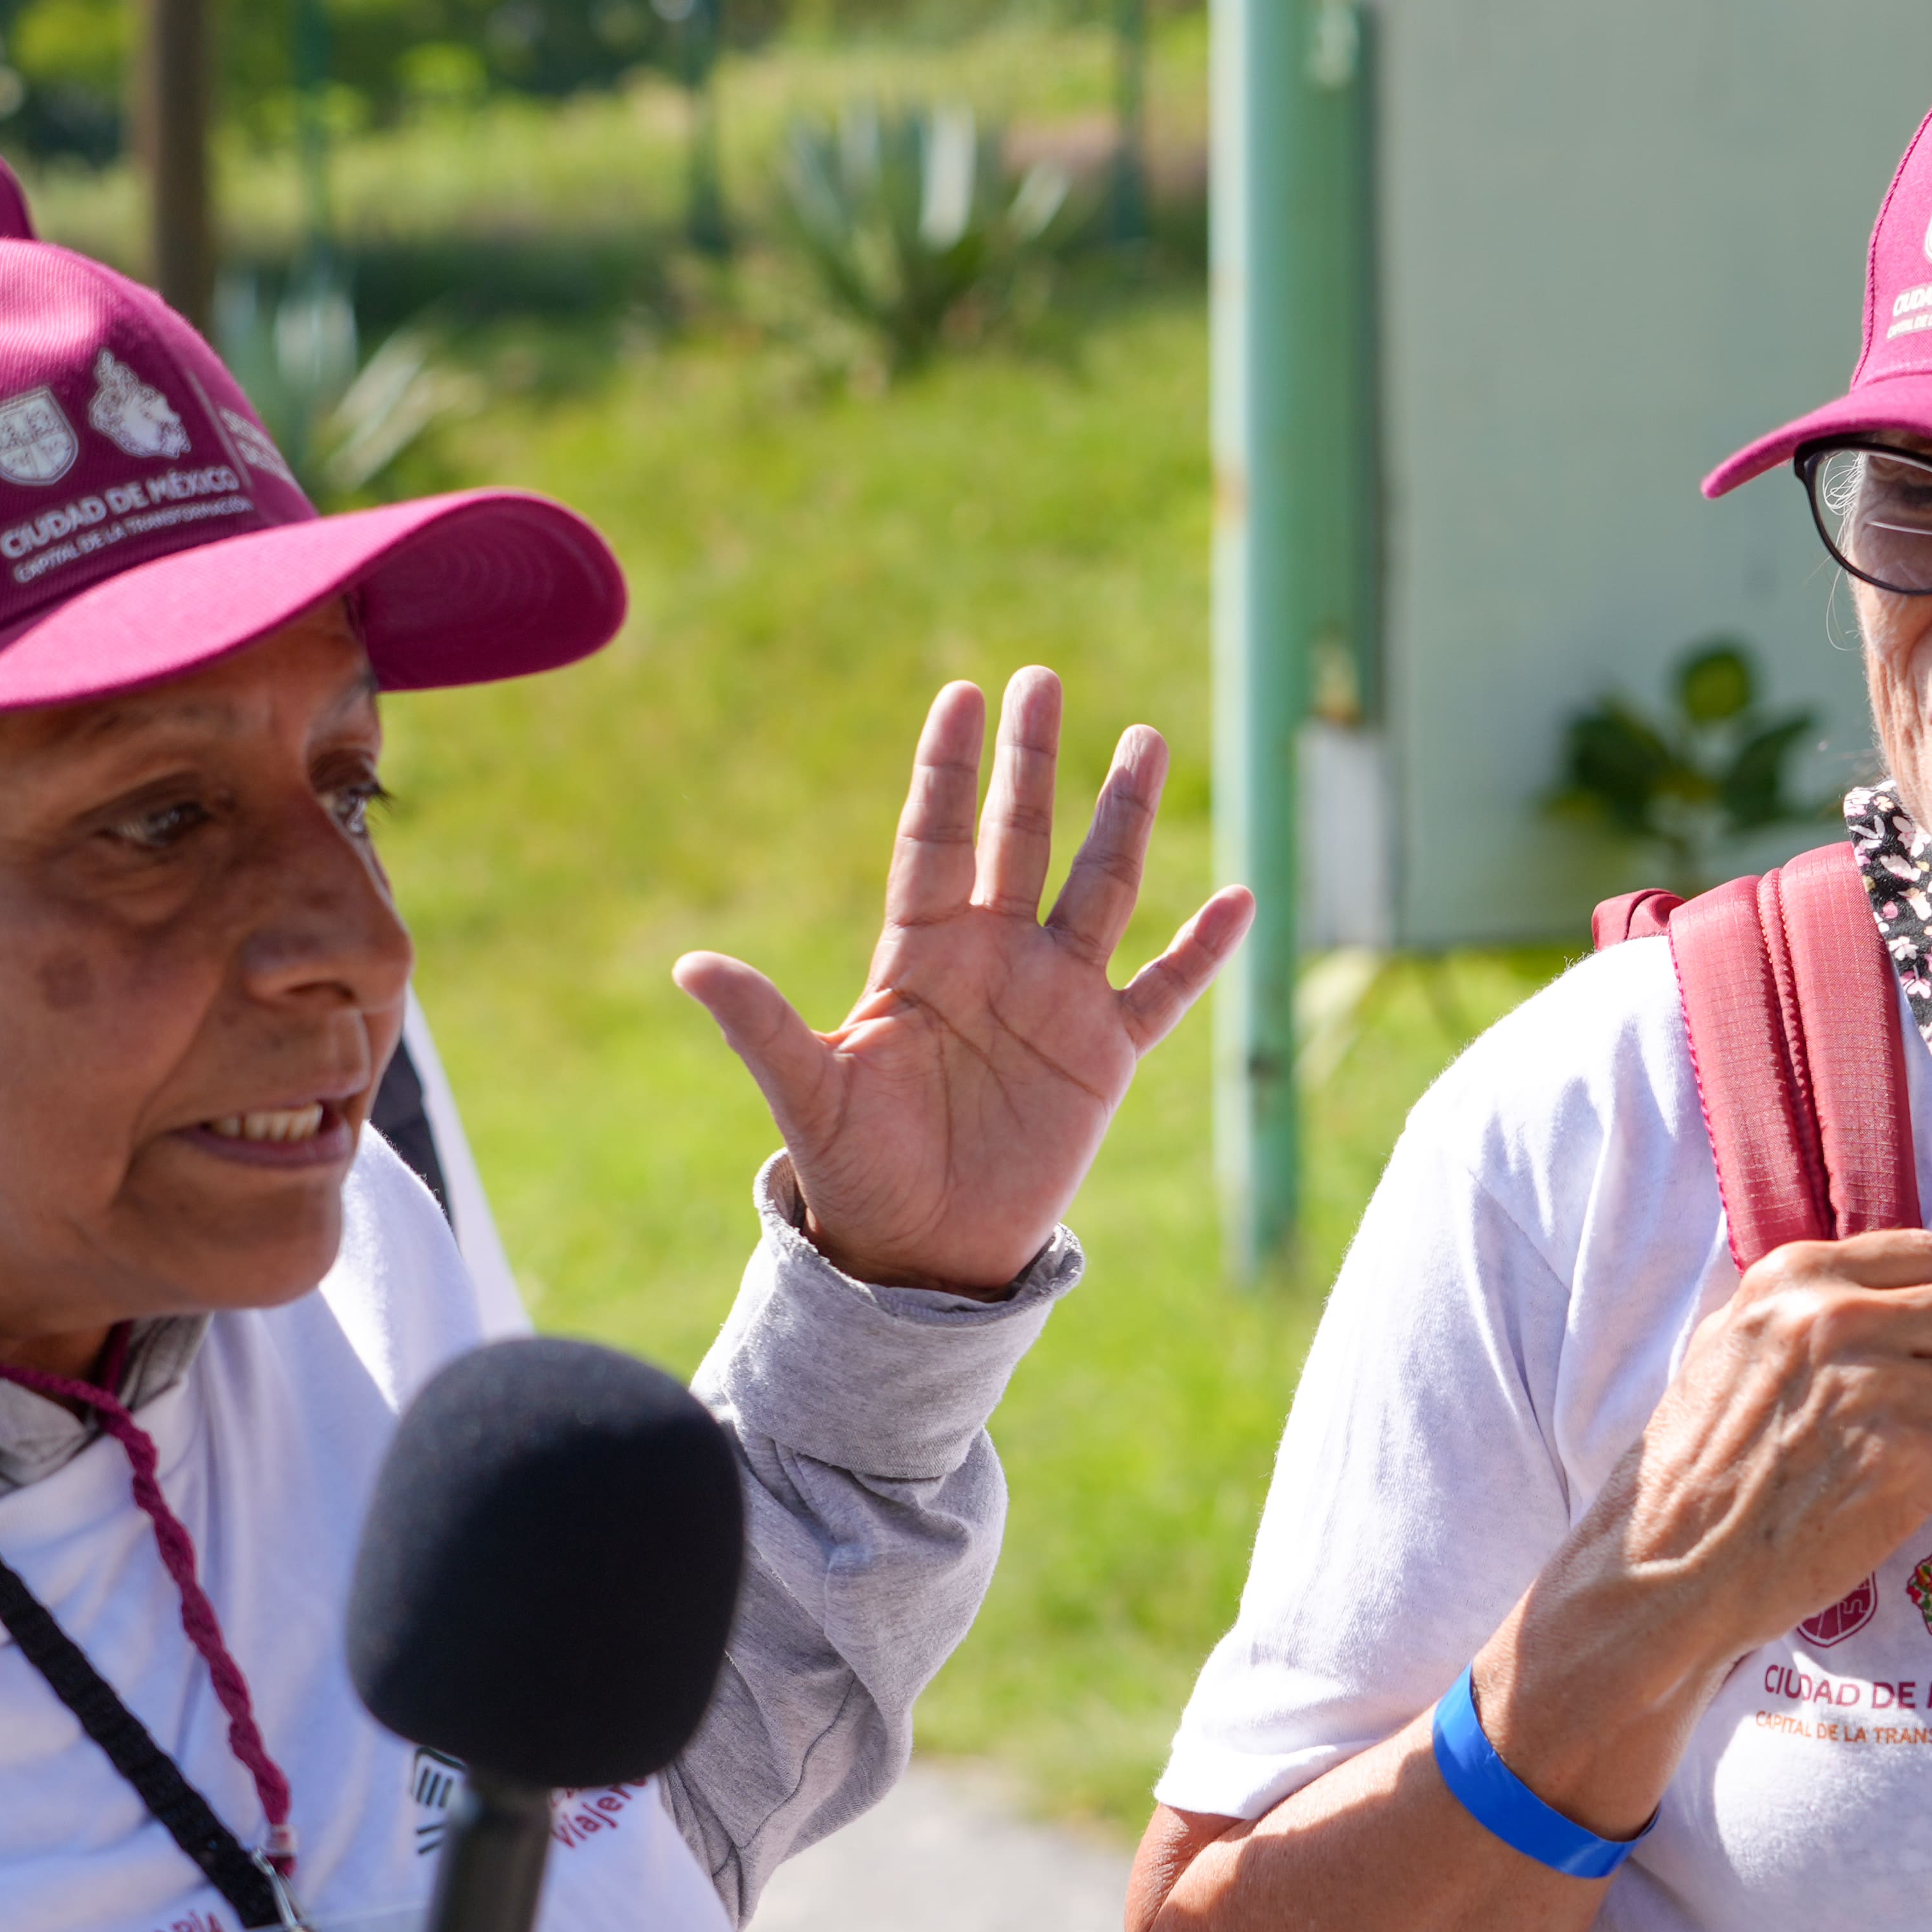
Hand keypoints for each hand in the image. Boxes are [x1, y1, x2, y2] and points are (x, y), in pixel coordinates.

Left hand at [675, 669, 1251, 1294]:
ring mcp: (1054, 1002)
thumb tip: (690, 966)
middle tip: (1040, 680)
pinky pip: (1163, 990)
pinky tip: (1241, 899)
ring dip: (1121, 818)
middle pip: (1019, 839)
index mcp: (921, 957)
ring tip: (1141, 739)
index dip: (948, 770)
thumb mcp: (809, 1096)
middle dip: (1031, 763)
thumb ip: (764, 1026)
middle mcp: (993, 960)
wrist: (920, 1251)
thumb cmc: (856, 1173)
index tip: (962, 694)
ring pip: (1100, 888)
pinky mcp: (1104, 1056)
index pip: (936, 840)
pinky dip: (1203, 950)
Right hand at [1574, 1231, 1931, 1671]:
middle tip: (1924, 1407)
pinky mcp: (1909, 1462)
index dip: (1929, 1311)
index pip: (1930, 1256)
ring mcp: (1881, 1388)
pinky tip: (1910, 1494)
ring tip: (1908, 1457)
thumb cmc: (1691, 1462)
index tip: (1906, 1351)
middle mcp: (1843, 1318)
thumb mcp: (1725, 1344)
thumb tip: (1879, 1299)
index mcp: (1797, 1277)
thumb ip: (1803, 1311)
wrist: (1670, 1559)